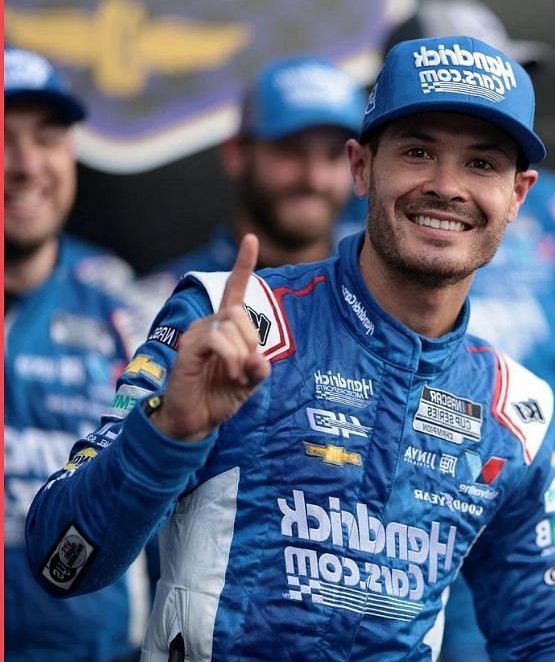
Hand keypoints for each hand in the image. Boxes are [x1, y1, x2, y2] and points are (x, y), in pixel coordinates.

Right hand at [151, 234, 270, 441]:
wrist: (194, 422)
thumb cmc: (219, 398)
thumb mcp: (249, 382)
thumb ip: (258, 367)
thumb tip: (260, 358)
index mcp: (223, 328)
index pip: (234, 290)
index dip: (242, 265)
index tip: (249, 238)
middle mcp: (207, 325)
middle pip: (239, 313)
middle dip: (251, 341)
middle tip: (247, 368)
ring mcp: (195, 335)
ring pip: (230, 326)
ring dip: (242, 354)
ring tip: (236, 376)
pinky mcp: (188, 349)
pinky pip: (217, 340)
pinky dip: (232, 358)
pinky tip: (232, 375)